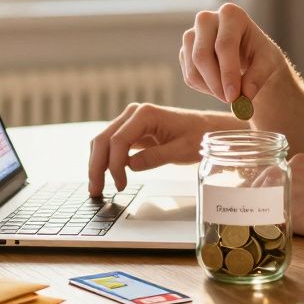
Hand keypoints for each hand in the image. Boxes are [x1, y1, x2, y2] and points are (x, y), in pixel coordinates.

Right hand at [87, 103, 223, 196]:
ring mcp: (131, 121)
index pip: (119, 140)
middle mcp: (134, 113)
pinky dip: (106, 160)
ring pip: (104, 142)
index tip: (120, 184)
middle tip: (95, 190)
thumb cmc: (199, 136)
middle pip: (104, 139)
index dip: (114, 165)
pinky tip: (107, 176)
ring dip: (97, 164)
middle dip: (97, 166)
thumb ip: (156, 157)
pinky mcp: (132, 131)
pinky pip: (112, 145)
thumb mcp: (181, 150)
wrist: (208, 128)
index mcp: (146, 114)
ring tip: (97, 187)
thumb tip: (130, 166)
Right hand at [181, 3, 285, 103]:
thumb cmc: (260, 55)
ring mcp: (192, 34)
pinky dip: (205, 89)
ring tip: (231, 95)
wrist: (248, 55)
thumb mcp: (268, 63)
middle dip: (216, 83)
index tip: (234, 97)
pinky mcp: (185, 51)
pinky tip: (221, 86)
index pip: (224, 44)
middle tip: (232, 102)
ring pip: (192, 69)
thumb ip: (258, 77)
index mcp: (231, 14)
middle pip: (202, 55)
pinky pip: (189, 76)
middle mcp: (206, 19)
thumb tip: (245, 95)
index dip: (228, 72)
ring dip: (211, 89)